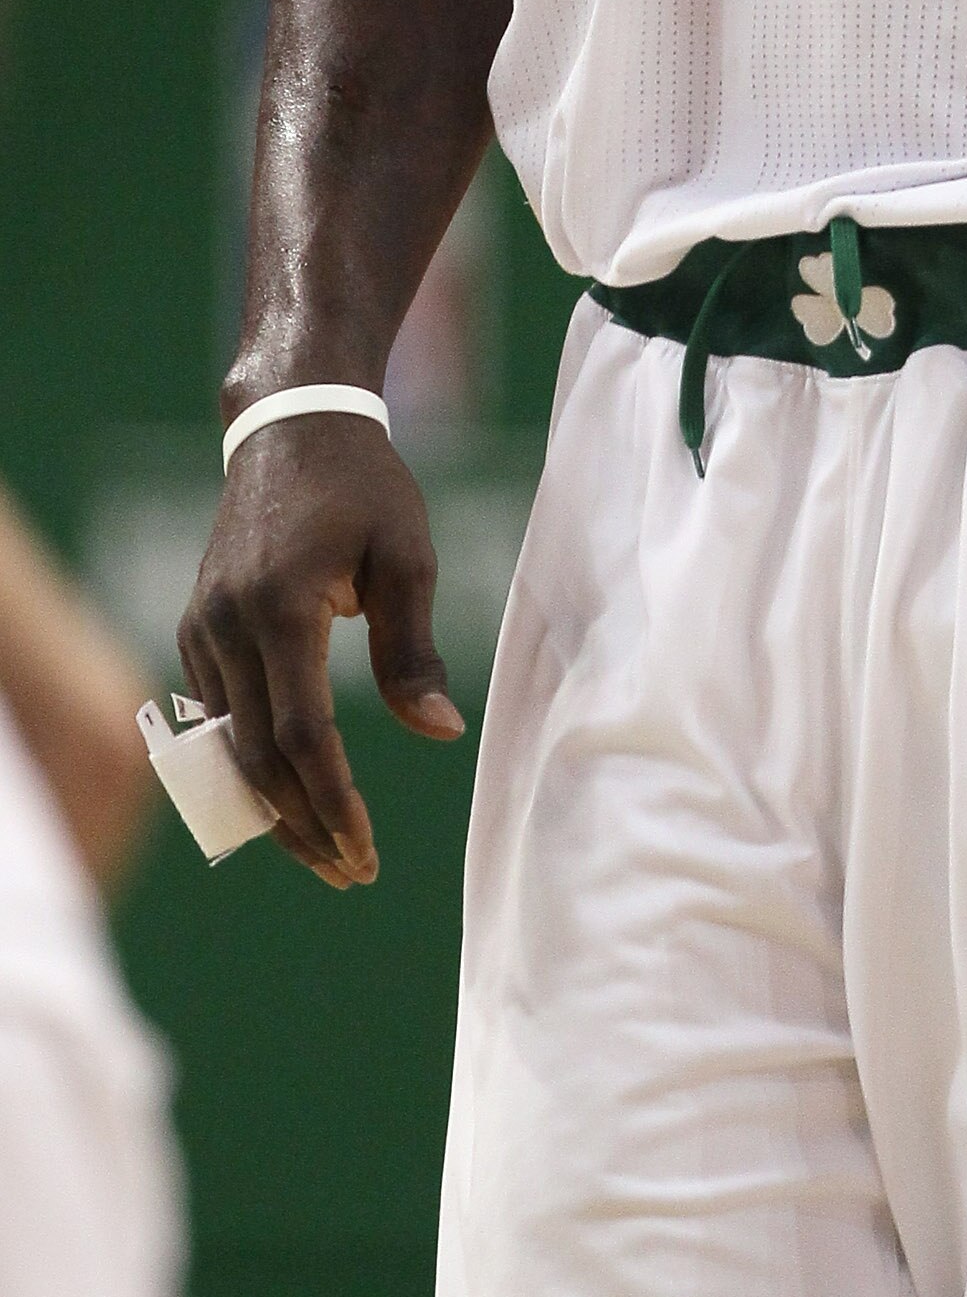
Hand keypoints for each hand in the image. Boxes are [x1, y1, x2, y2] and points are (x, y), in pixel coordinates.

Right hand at [178, 415, 463, 887]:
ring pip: (229, 746)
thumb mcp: (408, 556)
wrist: (293, 426)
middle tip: (352, 870)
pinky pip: (216, 717)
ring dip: (273, 805)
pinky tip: (288, 792)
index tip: (366, 851)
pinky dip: (250, 762)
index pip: (302, 737)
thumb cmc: (365, 486)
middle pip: (257, 759)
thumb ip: (414, 648)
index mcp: (282, 609)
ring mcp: (202, 629)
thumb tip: (441, 733)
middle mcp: (227, 627)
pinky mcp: (196, 629)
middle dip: (303, 826)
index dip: (333, 803)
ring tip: (326, 850)